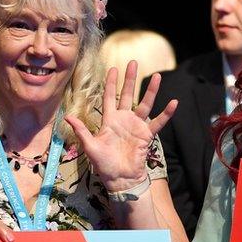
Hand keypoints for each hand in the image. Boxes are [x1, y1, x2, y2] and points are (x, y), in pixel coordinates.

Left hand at [64, 60, 176, 191]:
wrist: (120, 179)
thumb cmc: (104, 164)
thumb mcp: (90, 146)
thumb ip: (82, 130)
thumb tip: (68, 117)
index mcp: (109, 121)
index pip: (109, 97)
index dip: (110, 83)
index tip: (113, 68)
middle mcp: (124, 120)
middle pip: (127, 95)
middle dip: (130, 79)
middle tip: (133, 62)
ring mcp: (136, 126)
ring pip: (145, 104)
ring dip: (151, 90)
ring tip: (157, 76)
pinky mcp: (147, 135)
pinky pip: (158, 122)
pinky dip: (166, 113)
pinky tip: (174, 103)